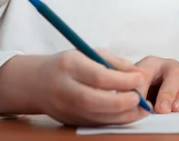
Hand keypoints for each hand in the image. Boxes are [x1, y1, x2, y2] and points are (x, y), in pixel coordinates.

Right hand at [34, 50, 148, 125]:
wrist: (36, 83)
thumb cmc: (69, 64)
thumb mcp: (90, 54)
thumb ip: (116, 63)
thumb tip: (141, 74)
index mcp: (69, 66)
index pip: (99, 77)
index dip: (123, 80)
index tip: (141, 78)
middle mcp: (64, 89)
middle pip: (95, 101)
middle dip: (123, 102)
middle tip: (142, 98)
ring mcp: (64, 108)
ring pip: (96, 117)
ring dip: (123, 115)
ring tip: (142, 109)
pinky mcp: (69, 121)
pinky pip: (94, 124)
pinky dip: (114, 121)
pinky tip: (129, 114)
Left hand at [135, 56, 178, 113]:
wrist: (139, 93)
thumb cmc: (135, 89)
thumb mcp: (129, 89)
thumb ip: (135, 93)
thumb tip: (143, 104)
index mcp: (153, 64)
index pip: (156, 71)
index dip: (162, 91)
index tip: (156, 108)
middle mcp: (171, 66)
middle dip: (172, 93)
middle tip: (165, 110)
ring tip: (177, 109)